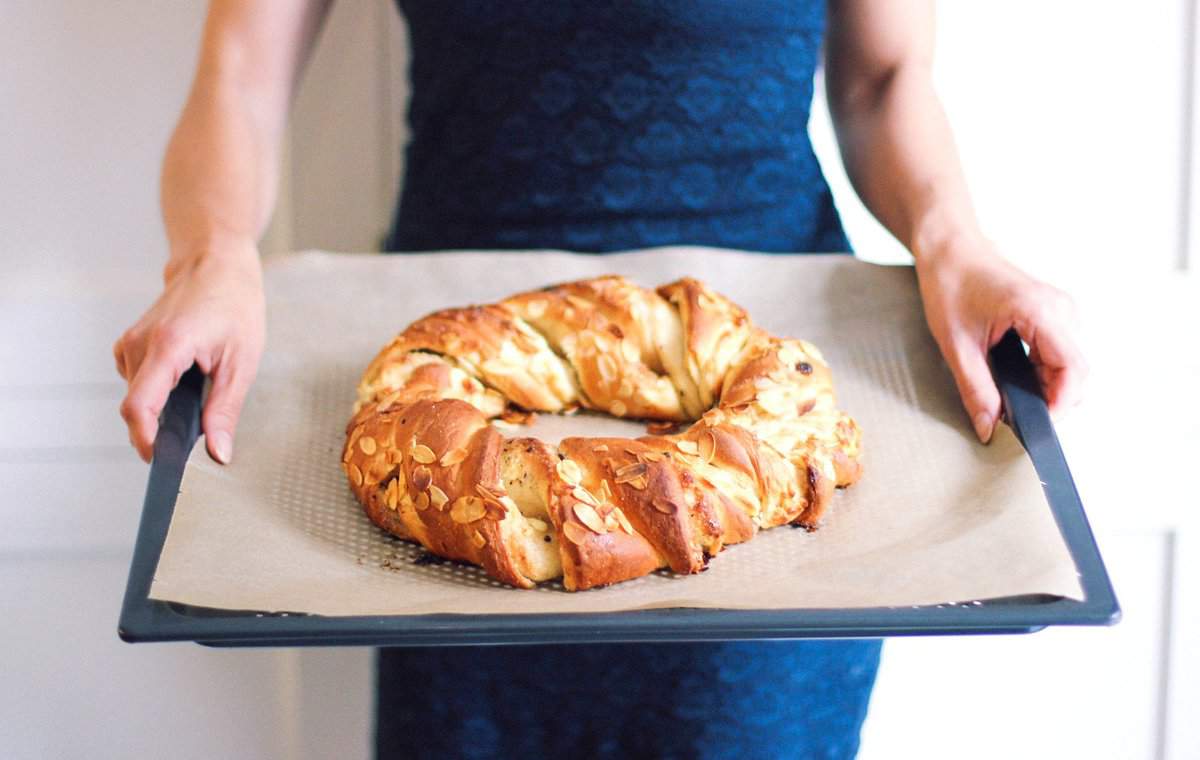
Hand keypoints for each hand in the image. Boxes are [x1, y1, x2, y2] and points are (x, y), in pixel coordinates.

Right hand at [114, 243, 264, 462]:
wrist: (216, 263)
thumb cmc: (234, 305)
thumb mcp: (242, 362)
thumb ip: (224, 411)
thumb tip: (217, 454)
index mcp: (167, 346)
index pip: (139, 407)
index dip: (146, 441)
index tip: (163, 461)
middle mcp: (139, 344)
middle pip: (137, 408)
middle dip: (161, 430)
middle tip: (197, 435)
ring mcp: (131, 343)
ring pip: (138, 397)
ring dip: (162, 409)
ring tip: (199, 394)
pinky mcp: (131, 344)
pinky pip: (139, 383)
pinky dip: (159, 392)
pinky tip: (186, 379)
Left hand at [915, 239, 1086, 442]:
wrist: (950, 249)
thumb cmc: (950, 284)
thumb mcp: (956, 345)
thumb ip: (975, 390)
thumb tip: (990, 429)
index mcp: (1040, 311)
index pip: (1073, 370)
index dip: (1060, 405)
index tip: (1034, 427)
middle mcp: (1060, 309)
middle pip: (1075, 373)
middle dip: (1048, 400)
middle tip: (1011, 415)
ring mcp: (1060, 311)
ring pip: (1067, 367)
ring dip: (1043, 388)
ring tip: (1005, 394)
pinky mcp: (1052, 315)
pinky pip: (1058, 355)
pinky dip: (1039, 374)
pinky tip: (1011, 378)